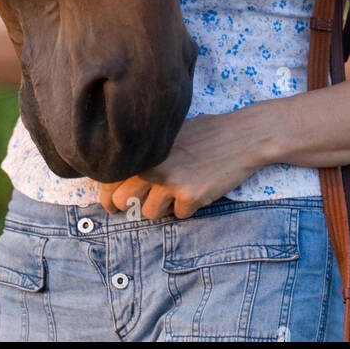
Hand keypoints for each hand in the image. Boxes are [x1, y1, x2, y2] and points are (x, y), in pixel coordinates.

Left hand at [97, 110, 267, 220]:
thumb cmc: (205, 133)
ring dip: (162, 207)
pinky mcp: (191, 196)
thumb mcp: (169, 136)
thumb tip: (119, 177)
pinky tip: (199, 188)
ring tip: (178, 189)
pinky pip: (179, 215)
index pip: (109, 178)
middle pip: (123, 201)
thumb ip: (146, 154)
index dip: (108, 195)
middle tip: (139, 204)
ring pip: (150, 213)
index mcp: (144, 149)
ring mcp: (171, 182)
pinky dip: (187, 207)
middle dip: (129, 207)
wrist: (241, 136)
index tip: (112, 203)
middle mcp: (153, 165)